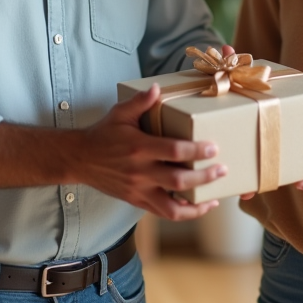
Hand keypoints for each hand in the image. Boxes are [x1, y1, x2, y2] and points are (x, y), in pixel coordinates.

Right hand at [69, 83, 226, 220]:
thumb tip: (158, 89)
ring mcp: (139, 189)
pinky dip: (184, 214)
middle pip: (179, 181)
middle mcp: (140, 172)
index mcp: (139, 148)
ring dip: (197, 204)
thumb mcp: (119, 113)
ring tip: (215, 197)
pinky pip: (164, 213)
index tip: (214, 147)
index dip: (196, 151)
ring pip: (173, 206)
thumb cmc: (103, 134)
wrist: (80, 159)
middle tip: (223, 169)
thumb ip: (140, 102)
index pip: (173, 151)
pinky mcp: (137, 201)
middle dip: (204, 177)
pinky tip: (199, 207)